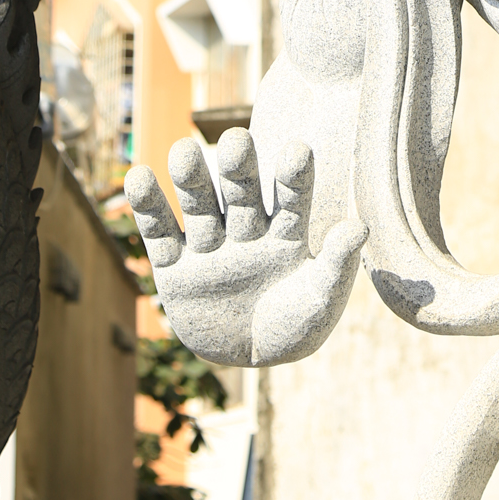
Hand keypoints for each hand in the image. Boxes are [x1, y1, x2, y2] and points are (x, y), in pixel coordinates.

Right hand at [124, 131, 366, 365]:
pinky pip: (160, 234)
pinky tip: (138, 176)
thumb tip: (360, 227)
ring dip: (192, 179)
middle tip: (237, 140)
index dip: (293, 178)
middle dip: (239, 169)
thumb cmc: (295, 325)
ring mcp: (210, 247)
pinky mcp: (175, 269)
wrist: (250, 359)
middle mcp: (247, 231)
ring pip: (200, 206)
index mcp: (286, 233)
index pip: (291, 199)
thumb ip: (336, 264)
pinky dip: (148, 207)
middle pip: (241, 193)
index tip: (298, 151)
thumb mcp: (320, 299)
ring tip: (183, 151)